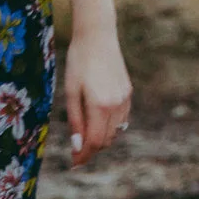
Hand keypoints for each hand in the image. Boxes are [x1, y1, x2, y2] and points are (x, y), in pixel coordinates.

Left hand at [63, 25, 131, 164]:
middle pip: (105, 140)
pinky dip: (109, 125)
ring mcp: (125, 99)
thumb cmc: (78, 61)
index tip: (73, 164)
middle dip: (91, 148)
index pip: (94, 141)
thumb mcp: (71, 91)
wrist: (98, 35)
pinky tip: (98, 120)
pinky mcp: (128, 93)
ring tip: (85, 136)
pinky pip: (121, 118)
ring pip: (115, 131)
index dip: (84, 156)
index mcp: (100, 106)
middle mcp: (117, 106)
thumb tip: (77, 147)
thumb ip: (75, 120)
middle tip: (76, 152)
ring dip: (101, 137)